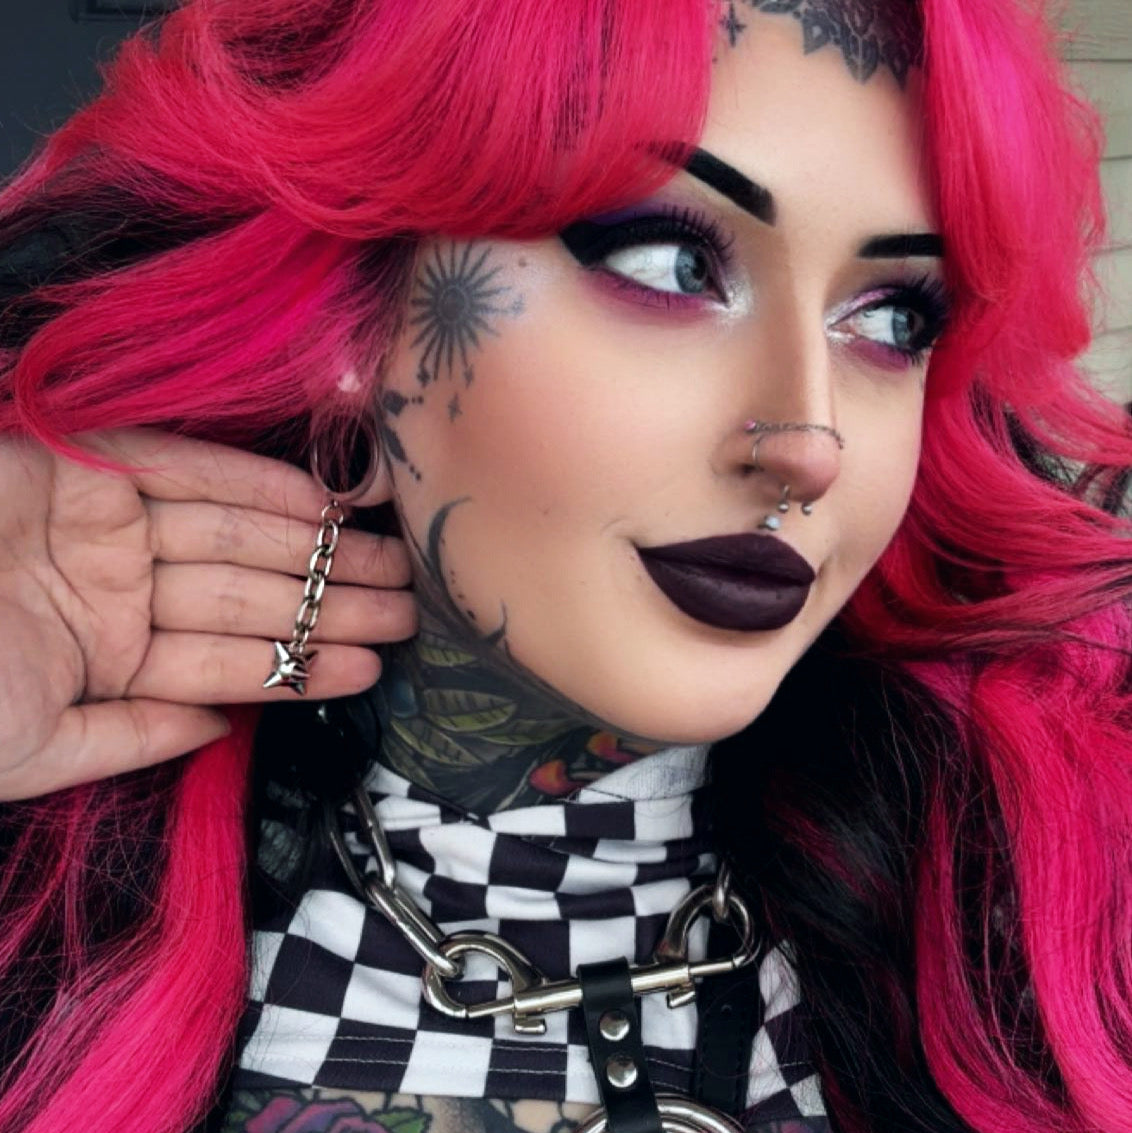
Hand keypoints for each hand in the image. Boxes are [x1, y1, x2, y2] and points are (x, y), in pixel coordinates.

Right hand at [0, 428, 414, 799]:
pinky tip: (318, 504)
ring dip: (313, 548)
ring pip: (235, 534)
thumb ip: (128, 739)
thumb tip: (222, 730)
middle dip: (333, 601)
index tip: (372, 663)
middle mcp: (117, 590)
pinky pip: (182, 467)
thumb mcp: (31, 747)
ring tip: (389, 566)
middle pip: (250, 593)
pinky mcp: (79, 465)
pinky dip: (248, 481)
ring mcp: (101, 526)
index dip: (303, 661)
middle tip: (411, 606)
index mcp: (107, 658)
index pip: (229, 660)